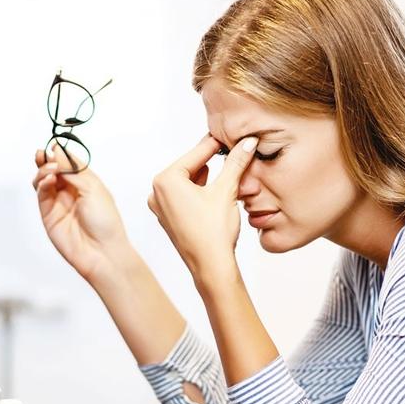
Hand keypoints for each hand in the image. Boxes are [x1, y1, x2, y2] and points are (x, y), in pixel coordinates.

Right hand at [32, 144, 128, 279]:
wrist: (102, 251)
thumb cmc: (105, 221)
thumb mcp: (94, 188)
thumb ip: (73, 170)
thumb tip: (57, 151)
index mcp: (86, 183)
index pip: (69, 163)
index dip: (60, 154)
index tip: (54, 145)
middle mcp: (71, 191)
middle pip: (53, 169)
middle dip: (46, 160)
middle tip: (43, 153)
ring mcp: (58, 203)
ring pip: (43, 180)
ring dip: (43, 171)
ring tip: (49, 170)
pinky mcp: (48, 215)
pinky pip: (41, 194)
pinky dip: (42, 184)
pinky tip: (48, 180)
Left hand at [148, 133, 258, 277]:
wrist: (210, 267)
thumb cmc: (213, 232)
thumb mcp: (227, 191)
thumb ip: (236, 163)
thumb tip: (248, 143)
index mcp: (165, 180)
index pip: (196, 153)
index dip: (217, 144)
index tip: (230, 135)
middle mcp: (156, 192)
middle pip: (190, 167)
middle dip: (212, 162)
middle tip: (231, 152)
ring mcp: (160, 207)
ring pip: (188, 182)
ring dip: (208, 177)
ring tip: (227, 172)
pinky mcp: (169, 219)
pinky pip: (184, 197)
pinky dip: (200, 192)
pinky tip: (215, 191)